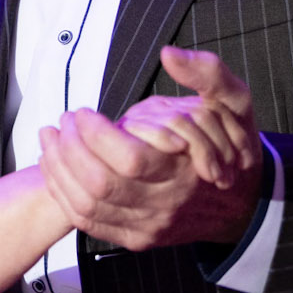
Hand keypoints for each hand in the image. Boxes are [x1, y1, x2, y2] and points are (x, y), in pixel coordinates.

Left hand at [38, 46, 263, 251]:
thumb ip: (207, 73)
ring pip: (87, 204)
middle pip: (100, 184)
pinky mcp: (133, 238)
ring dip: (58, 169)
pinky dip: (63, 193)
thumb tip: (169, 54)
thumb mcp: (235, 102)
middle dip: (70, 148)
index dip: (96, 133)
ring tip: (49, 138)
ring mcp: (147, 227)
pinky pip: (87, 222)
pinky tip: (53, 166)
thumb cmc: (234, 148)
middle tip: (63, 122)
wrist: (242, 204)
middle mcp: (165, 205)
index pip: (130, 159)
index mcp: (187, 172)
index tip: (83, 112)